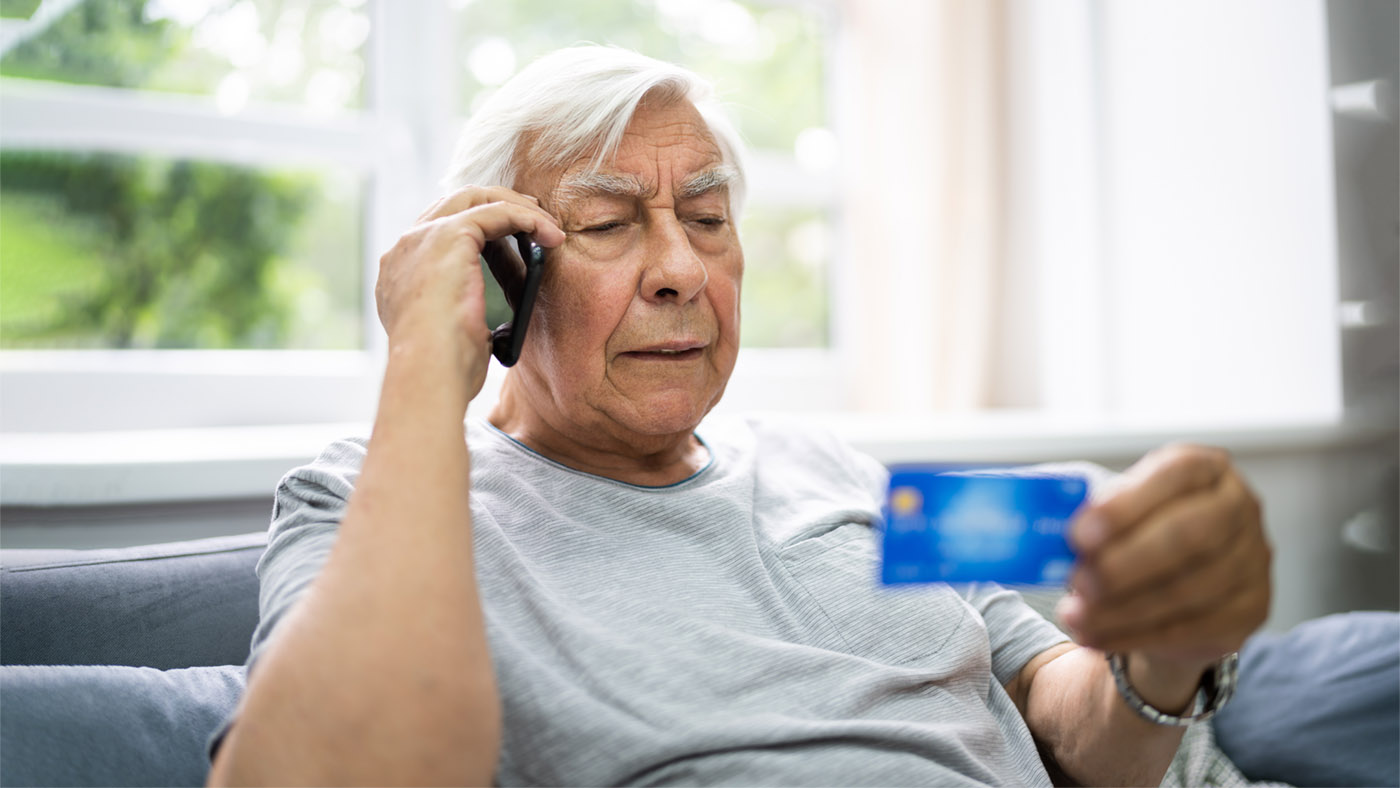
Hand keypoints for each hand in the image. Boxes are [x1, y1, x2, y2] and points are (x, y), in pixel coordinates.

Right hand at [375, 186, 564, 400]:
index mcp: (400, 274)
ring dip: (517, 208)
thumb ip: (465, 319)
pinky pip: (496, 211)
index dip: (477, 228)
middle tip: (533, 219)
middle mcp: (406, 248)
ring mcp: (423, 238)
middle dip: (497, 205)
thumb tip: (494, 327)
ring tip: (549, 226)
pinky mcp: (449, 236)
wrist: (428, 373)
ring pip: (476, 199)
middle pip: (454, 204)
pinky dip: (528, 219)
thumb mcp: (453, 337)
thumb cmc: (443, 372)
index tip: (509, 238)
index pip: (437, 231)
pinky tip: (551, 235)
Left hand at [1057, 443, 1271, 670]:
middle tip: (1077, 582)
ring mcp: (1253, 561)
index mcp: (1204, 468)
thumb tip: (1027, 525)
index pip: (1176, 474)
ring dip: (1122, 608)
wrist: (1172, 590)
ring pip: (1189, 590)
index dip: (1127, 504)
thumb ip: (1081, 510)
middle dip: (1126, 563)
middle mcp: (1239, 507)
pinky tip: (1095, 636)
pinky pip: (1191, 628)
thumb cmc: (1132, 535)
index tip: (1079, 534)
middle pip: (1190, 536)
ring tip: (1074, 616)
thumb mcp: (1110, 510)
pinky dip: (1134, 635)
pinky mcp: (1250, 611)